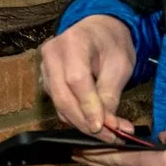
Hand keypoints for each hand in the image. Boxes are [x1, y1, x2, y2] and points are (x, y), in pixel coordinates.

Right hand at [38, 15, 140, 140]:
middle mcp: (52, 54)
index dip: (88, 106)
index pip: (76, 80)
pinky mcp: (46, 80)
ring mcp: (45, 67)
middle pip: (62, 95)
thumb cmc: (111, 43)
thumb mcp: (120, 65)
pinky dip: (75, 117)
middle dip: (85, 121)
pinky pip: (58, 104)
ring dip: (81, 122)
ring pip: (59, 103)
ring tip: (108, 133)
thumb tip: (109, 125)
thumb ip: (110, 94)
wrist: (99, 29)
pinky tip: (93, 123)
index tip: (104, 126)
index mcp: (73, 42)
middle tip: (109, 136)